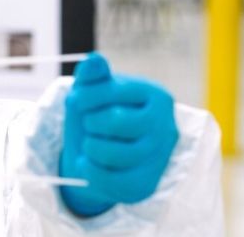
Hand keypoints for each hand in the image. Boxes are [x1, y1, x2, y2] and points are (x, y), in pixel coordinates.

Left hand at [59, 53, 178, 216]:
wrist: (94, 156)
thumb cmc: (95, 116)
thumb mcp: (90, 92)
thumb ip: (91, 74)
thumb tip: (94, 59)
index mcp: (157, 96)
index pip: (115, 91)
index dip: (85, 95)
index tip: (77, 100)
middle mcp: (166, 127)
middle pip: (115, 122)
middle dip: (90, 122)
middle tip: (89, 124)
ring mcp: (159, 158)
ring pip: (112, 153)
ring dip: (89, 147)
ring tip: (90, 144)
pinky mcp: (146, 184)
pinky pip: (110, 180)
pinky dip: (89, 170)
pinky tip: (88, 163)